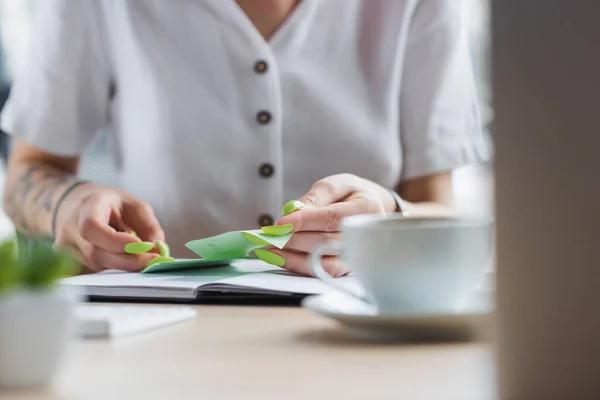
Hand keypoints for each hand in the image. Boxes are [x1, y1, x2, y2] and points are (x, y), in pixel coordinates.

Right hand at [54, 184, 164, 271]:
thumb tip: (158, 249)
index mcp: (86, 207)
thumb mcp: (134, 205)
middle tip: (153, 260)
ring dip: (122, 265)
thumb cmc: (109, 204)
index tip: (140, 245)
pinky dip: (112, 269)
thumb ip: (149, 226)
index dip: (116, 240)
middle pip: (97, 253)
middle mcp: (70, 230)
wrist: (76, 206)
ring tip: (137, 254)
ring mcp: (65, 249)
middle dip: (129, 260)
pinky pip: (93, 273)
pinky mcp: (68, 264)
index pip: (92, 227)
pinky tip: (120, 258)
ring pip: (97, 266)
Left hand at [263, 174, 395, 275]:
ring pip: (323, 261)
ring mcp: (358, 254)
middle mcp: (365, 235)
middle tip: (268, 237)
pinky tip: (281, 259)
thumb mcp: (335, 185)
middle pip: (325, 242)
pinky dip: (300, 266)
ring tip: (269, 250)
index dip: (304, 221)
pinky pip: (323, 271)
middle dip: (293, 240)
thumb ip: (315, 198)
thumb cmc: (350, 194)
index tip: (280, 223)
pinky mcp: (347, 267)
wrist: (371, 208)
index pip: (332, 218)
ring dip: (293, 257)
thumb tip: (293, 213)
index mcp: (367, 208)